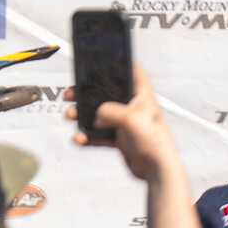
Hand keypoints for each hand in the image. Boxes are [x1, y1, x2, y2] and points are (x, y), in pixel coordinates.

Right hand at [81, 63, 178, 183]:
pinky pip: (97, 134)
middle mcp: (133, 107)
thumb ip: (110, 111)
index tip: (102, 59)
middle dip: (87, 93)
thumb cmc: (155, 141)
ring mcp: (125, 122)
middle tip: (72, 93)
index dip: (119, 63)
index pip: (132, 71)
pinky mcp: (119, 138)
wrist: (156, 168)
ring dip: (82, 115)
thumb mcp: (130, 119)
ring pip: (98, 114)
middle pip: (106, 93)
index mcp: (141, 95)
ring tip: (71, 116)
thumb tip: (97, 114)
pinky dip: (87, 136)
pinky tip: (80, 138)